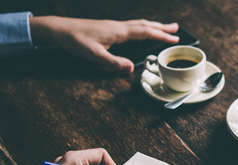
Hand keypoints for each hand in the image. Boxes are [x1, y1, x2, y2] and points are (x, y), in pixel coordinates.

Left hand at [30, 17, 178, 72]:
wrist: (61, 30)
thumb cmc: (76, 41)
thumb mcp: (94, 55)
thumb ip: (113, 62)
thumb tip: (131, 68)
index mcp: (119, 32)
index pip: (146, 32)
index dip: (162, 36)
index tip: (175, 38)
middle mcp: (119, 26)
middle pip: (145, 24)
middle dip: (162, 27)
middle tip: (176, 28)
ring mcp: (114, 25)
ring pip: (139, 24)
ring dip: (153, 25)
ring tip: (162, 27)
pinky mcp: (109, 27)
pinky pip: (131, 26)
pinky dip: (142, 27)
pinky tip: (139, 31)